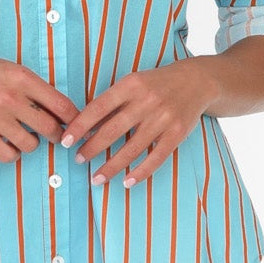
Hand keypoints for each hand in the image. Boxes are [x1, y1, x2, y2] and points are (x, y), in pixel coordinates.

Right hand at [0, 46, 79, 164]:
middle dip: (56, 135)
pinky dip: (14, 154)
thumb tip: (67, 115)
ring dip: (33, 143)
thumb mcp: (14, 71)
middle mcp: (11, 99)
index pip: (63, 106)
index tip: (76, 127)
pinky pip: (8, 156)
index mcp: (23, 79)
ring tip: (25, 135)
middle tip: (52, 134)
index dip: (75, 121)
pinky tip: (10, 145)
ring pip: (31, 145)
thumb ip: (38, 90)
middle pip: (51, 129)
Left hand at [59, 62, 214, 187]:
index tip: (66, 141)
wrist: (197, 81)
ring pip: (132, 148)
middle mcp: (147, 101)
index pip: (98, 107)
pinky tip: (126, 182)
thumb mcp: (134, 83)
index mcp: (131, 85)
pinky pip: (156, 157)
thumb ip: (113, 101)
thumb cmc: (157, 83)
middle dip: (92, 148)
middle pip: (113, 130)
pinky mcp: (177, 133)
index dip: (80, 126)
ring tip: (96, 178)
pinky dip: (140, 172)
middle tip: (78, 160)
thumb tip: (85, 127)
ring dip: (112, 166)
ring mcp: (163, 118)